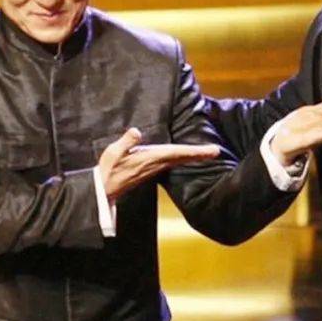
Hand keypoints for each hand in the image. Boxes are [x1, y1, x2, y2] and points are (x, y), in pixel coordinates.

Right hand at [99, 127, 218, 201]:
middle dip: (199, 154)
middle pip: (182, 158)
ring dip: (192, 156)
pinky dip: (182, 158)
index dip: (195, 151)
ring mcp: (155, 169)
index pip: (177, 153)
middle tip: (216, 151)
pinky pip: (172, 162)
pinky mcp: (151, 170)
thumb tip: (136, 131)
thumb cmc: (108, 170)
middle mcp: (156, 165)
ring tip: (206, 152)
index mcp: (150, 159)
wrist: (105, 189)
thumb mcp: (113, 153)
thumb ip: (126, 142)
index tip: (211, 151)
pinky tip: (185, 156)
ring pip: (178, 160)